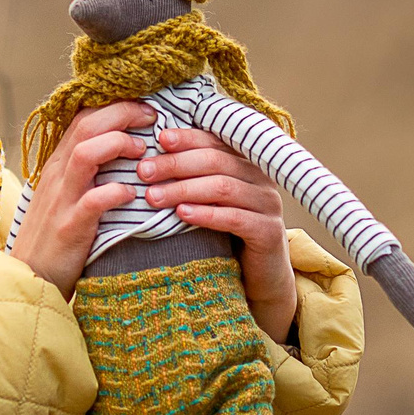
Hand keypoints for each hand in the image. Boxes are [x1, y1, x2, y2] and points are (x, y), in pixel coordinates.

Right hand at [10, 100, 155, 296]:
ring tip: (142, 152)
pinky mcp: (69, 227)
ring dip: (118, 144)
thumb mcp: (66, 196)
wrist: (29, 277)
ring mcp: (62, 199)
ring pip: (85, 153)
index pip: (83, 118)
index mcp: (59, 165)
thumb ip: (85, 173)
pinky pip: (93, 201)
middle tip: (153, 118)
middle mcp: (58, 175)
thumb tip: (117, 151)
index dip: (116, 106)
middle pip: (87, 126)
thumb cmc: (55, 237)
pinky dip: (116, 192)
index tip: (146, 109)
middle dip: (123, 114)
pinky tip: (132, 195)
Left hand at [138, 127, 298, 343]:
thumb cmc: (228, 235)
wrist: (261, 276)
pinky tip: (182, 214)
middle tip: (144, 172)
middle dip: (176, 164)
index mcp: (247, 163)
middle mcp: (261, 178)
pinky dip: (206, 214)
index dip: (187, 138)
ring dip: (184, 189)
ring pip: (223, 187)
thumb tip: (152, 160)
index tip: (158, 140)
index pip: (215, 141)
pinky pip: (234, 218)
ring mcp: (268, 204)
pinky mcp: (269, 232)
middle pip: (215, 161)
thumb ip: (194, 179)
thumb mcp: (211, 202)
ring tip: (154, 196)